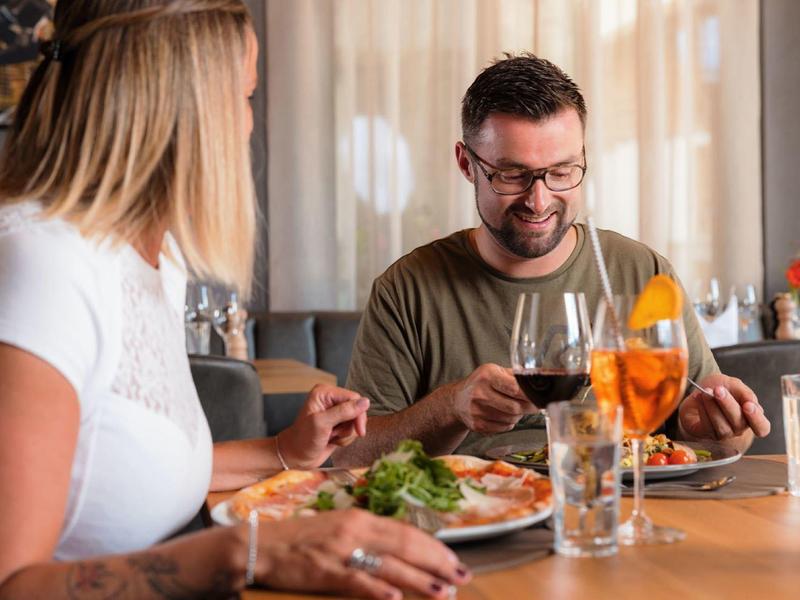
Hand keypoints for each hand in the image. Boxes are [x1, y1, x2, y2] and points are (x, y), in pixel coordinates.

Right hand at [254, 509, 470, 598]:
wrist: (262, 544)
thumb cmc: (303, 539)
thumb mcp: (340, 528)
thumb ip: (369, 536)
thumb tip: (401, 550)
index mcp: (360, 517)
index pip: (406, 531)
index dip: (433, 547)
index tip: (454, 560)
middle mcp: (355, 529)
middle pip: (405, 545)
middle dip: (437, 562)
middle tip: (461, 577)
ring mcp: (340, 550)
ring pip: (388, 564)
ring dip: (419, 579)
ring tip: (442, 592)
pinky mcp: (324, 570)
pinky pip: (355, 580)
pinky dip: (377, 589)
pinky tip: (395, 598)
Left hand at [278, 384, 369, 468]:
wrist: (296, 457)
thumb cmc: (303, 439)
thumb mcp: (322, 423)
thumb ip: (343, 411)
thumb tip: (365, 402)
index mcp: (325, 393)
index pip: (353, 398)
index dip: (358, 414)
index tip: (359, 430)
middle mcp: (331, 400)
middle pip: (357, 409)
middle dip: (351, 426)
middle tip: (337, 435)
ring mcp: (335, 413)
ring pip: (355, 421)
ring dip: (346, 434)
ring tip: (331, 437)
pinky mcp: (338, 424)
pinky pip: (352, 430)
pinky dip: (345, 439)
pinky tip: (332, 440)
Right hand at [451, 364, 535, 433]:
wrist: (457, 400)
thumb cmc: (481, 384)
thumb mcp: (495, 371)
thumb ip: (516, 375)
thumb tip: (543, 377)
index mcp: (487, 375)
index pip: (515, 388)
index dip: (530, 395)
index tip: (540, 397)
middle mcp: (479, 392)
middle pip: (515, 407)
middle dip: (529, 407)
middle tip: (534, 405)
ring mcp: (477, 410)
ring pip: (511, 419)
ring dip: (518, 415)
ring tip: (514, 407)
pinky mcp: (477, 425)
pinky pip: (504, 428)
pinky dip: (509, 423)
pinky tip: (503, 415)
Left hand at [678, 373, 770, 440]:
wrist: (699, 392)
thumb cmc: (721, 389)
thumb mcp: (734, 385)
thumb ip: (745, 393)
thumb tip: (750, 403)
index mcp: (752, 417)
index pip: (762, 427)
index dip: (756, 419)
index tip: (748, 405)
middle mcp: (739, 428)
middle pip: (740, 423)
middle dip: (728, 405)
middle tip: (718, 390)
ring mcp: (723, 433)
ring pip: (722, 426)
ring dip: (713, 407)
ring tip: (705, 392)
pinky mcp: (707, 433)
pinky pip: (707, 425)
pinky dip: (703, 409)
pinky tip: (698, 397)